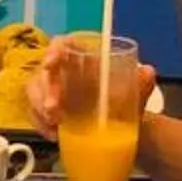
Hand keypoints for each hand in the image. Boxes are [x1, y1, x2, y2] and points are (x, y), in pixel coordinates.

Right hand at [26, 40, 157, 137]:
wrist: (124, 130)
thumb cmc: (126, 104)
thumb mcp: (136, 92)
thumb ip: (143, 82)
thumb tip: (148, 72)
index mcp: (83, 59)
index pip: (62, 45)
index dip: (53, 51)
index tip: (50, 65)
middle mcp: (64, 72)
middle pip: (43, 72)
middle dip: (44, 91)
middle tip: (54, 111)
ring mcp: (52, 91)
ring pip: (33, 92)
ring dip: (38, 109)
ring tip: (55, 126)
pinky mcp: (46, 111)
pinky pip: (33, 113)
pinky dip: (40, 125)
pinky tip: (53, 135)